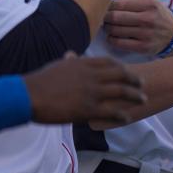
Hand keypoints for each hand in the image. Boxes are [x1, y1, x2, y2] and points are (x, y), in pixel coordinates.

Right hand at [24, 53, 146, 124]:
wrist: (29, 95)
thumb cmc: (40, 81)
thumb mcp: (58, 66)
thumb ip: (69, 62)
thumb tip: (72, 55)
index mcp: (84, 63)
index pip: (110, 62)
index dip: (122, 67)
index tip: (129, 71)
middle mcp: (92, 75)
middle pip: (120, 75)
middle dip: (134, 80)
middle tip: (142, 84)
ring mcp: (92, 92)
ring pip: (121, 92)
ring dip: (134, 96)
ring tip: (143, 99)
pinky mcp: (88, 109)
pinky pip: (111, 111)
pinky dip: (121, 114)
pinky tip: (127, 117)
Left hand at [104, 0, 172, 54]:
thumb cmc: (156, 13)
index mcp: (149, 3)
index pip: (119, 3)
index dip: (107, 5)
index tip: (104, 6)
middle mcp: (148, 18)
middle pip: (115, 17)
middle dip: (105, 17)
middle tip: (103, 16)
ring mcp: (146, 34)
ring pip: (115, 30)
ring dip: (107, 28)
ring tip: (108, 25)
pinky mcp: (143, 47)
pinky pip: (119, 43)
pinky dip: (111, 39)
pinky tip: (112, 36)